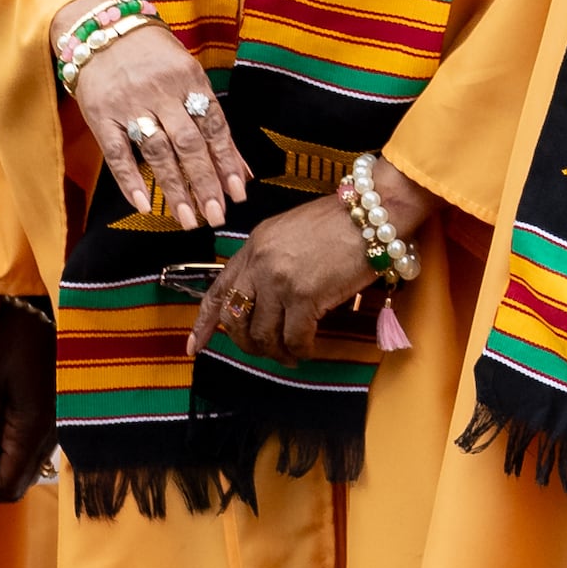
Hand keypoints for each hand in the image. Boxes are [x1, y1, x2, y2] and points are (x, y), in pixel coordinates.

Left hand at [0, 297, 57, 503]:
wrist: (56, 305)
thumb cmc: (18, 340)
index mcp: (32, 435)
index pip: (7, 489)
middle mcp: (52, 439)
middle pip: (20, 481)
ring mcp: (60, 427)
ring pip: (29, 465)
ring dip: (2, 466)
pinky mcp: (62, 413)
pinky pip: (37, 447)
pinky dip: (15, 450)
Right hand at [56, 0, 249, 230]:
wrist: (101, 27)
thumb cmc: (153, 54)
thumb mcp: (187, 73)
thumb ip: (210, 116)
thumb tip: (240, 167)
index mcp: (189, 78)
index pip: (214, 126)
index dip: (227, 161)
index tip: (238, 194)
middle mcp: (162, 91)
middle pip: (189, 144)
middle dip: (205, 183)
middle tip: (217, 216)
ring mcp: (130, 103)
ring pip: (157, 152)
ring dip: (174, 189)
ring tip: (189, 219)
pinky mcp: (101, 115)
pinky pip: (117, 152)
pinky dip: (130, 181)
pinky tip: (144, 205)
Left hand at [187, 158, 436, 364]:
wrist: (371, 213)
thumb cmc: (338, 223)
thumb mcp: (290, 234)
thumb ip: (270, 262)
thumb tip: (264, 301)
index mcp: (253, 246)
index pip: (218, 289)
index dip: (205, 322)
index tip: (195, 346)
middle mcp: (259, 262)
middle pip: (235, 318)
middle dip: (247, 344)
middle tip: (267, 351)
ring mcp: (279, 279)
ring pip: (262, 334)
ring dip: (276, 351)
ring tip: (291, 354)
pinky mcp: (305, 295)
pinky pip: (294, 338)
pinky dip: (301, 350)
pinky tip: (309, 349)